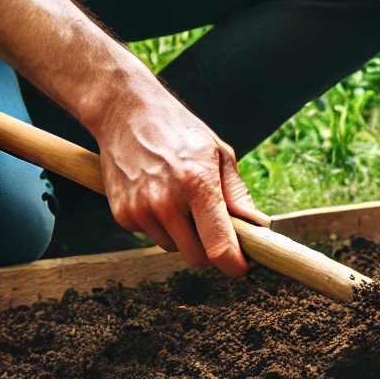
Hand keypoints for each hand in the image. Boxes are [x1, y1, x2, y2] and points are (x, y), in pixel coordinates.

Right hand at [91, 77, 268, 275]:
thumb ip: (237, 194)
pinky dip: (159, 225)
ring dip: (183, 235)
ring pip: (173, 248)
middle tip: (214, 229)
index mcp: (198, 185)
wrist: (124, 112)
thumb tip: (258, 226)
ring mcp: (140, 210)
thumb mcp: (218, 153)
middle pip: (197, 258)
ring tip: (179, 200)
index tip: (243, 266)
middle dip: (211, 251)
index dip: (235, 265)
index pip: (219, 247)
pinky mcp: (122, 214)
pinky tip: (156, 196)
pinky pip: (150, 236)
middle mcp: (166, 202)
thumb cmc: (178, 130)